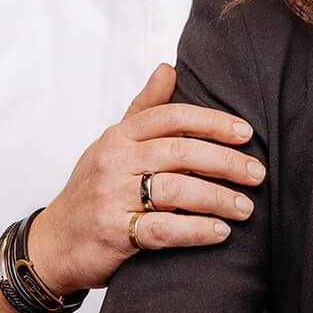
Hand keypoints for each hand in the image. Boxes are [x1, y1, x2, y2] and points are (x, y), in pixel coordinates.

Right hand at [26, 64, 265, 292]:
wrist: (54, 243)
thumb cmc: (92, 191)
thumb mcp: (112, 144)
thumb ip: (143, 109)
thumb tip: (168, 68)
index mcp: (118, 136)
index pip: (171, 117)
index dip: (212, 122)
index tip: (246, 133)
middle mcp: (113, 162)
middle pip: (180, 152)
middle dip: (226, 162)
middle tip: (257, 174)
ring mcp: (111, 197)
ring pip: (176, 190)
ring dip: (218, 198)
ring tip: (245, 207)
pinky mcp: (113, 232)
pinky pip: (164, 229)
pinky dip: (197, 230)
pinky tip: (220, 232)